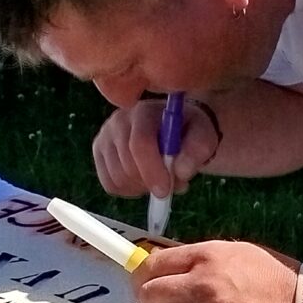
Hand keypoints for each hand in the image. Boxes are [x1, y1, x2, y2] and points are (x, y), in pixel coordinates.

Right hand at [92, 97, 220, 201]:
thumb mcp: (203, 136)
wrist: (174, 129)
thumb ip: (198, 149)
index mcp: (144, 111)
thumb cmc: (188, 131)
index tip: (165, 191)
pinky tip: (144, 180)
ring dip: (141, 188)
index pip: (140, 143)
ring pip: (117, 178)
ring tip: (160, 180)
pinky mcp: (99, 152)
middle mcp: (119, 120)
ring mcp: (105, 136)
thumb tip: (180, 171)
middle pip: (126, 165)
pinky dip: (129, 190)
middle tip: (172, 184)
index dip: (151, 171)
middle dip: (150, 183)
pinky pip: (110, 185)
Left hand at [136, 239, 299, 302]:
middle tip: (158, 302)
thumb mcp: (237, 253)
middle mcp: (201, 283)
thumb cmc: (274, 280)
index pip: (153, 264)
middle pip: (148, 293)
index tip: (143, 281)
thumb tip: (166, 264)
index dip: (143, 274)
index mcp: (207, 256)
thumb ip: (200, 258)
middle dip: (148, 298)